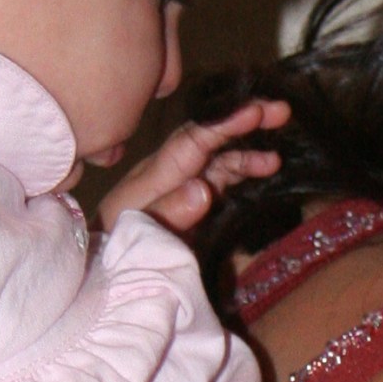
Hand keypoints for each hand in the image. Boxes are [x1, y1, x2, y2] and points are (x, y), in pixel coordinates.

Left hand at [98, 99, 289, 234]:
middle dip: (243, 122)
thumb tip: (203, 189)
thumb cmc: (118, 253)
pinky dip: (244, 170)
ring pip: (220, 159)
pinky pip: (222, 178)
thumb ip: (169, 213)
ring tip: (278, 157)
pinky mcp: (192, 202)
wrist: (102, 270)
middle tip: (280, 111)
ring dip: (248, 152)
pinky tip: (266, 170)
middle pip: (209, 139)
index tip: (254, 111)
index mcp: (154, 176)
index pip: (193, 141)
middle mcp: (170, 173)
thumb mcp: (138, 236)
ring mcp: (182, 186)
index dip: (224, 123)